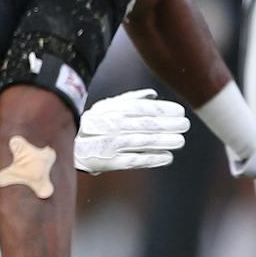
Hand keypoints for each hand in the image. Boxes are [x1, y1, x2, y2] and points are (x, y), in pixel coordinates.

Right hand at [74, 88, 189, 172]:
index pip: (142, 108)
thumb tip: (152, 94)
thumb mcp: (106, 107)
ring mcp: (111, 144)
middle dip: (167, 125)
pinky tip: (167, 157)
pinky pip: (135, 160)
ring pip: (142, 142)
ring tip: (180, 141)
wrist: (71, 146)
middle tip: (184, 125)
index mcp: (111, 111)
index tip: (180, 111)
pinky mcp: (110, 162)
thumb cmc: (94, 125)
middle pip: (144, 125)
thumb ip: (129, 99)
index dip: (163, 109)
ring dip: (163, 141)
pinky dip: (152, 159)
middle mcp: (111, 126)